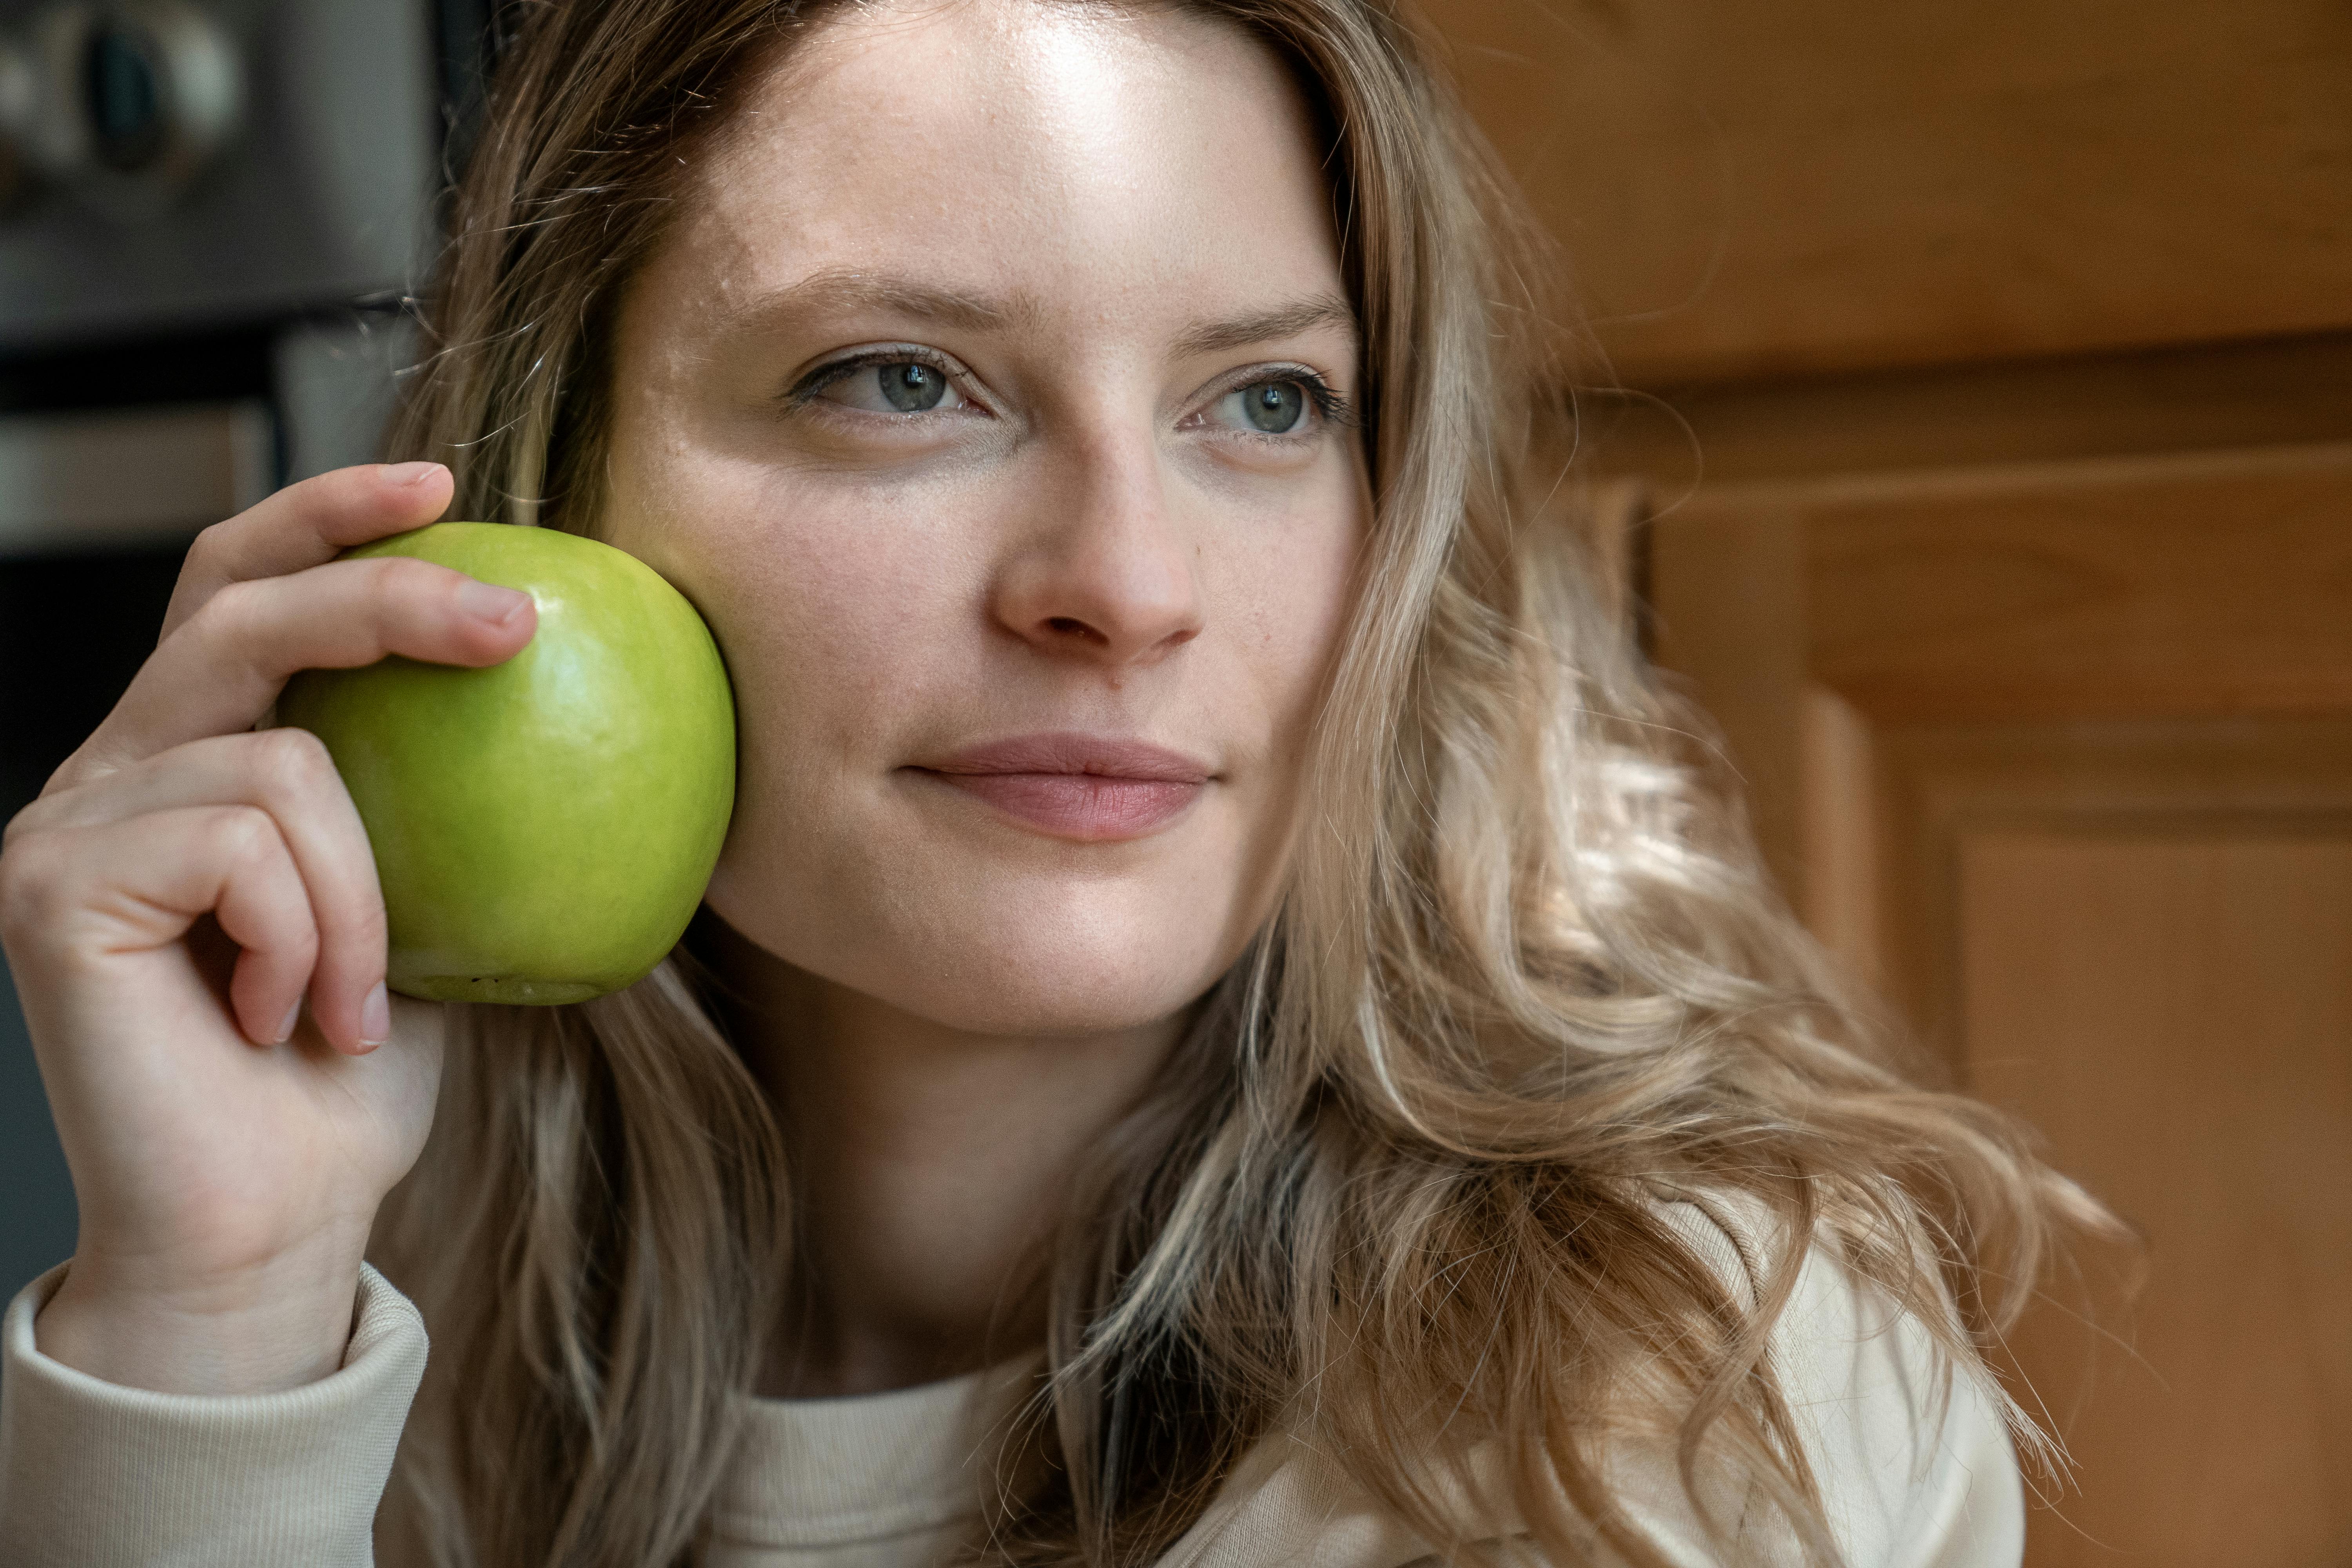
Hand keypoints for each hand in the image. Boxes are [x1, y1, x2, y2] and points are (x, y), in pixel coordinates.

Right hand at [0, 463, 535, 1393]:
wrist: (276, 1214)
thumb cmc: (352, 1073)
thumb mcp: (428, 904)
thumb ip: (442, 796)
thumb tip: (574, 692)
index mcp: (190, 754)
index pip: (239, 583)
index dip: (327, 513)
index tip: (443, 486)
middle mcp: (112, 768)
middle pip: (244, 608)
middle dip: (388, 598)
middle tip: (515, 627)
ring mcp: (65, 822)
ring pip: (280, 761)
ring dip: (365, 892)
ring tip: (356, 1000)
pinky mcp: (51, 885)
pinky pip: (243, 842)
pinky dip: (311, 934)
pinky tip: (288, 1017)